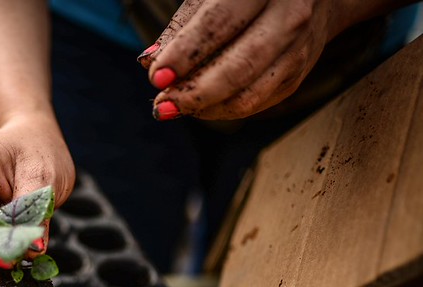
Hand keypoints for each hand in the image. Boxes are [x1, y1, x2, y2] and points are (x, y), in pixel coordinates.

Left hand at [139, 0, 347, 119]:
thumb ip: (182, 25)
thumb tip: (149, 60)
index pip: (219, 24)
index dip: (185, 54)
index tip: (157, 78)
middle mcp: (289, 14)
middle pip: (240, 66)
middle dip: (195, 93)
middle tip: (161, 106)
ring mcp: (298, 47)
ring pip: (250, 93)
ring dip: (205, 109)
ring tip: (173, 108)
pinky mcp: (298, 74)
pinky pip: (257, 102)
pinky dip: (221, 110)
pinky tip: (198, 107)